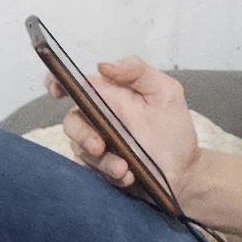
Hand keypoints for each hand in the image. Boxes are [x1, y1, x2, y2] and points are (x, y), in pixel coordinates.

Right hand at [65, 54, 202, 206]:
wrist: (184, 169)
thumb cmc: (173, 128)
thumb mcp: (165, 92)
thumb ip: (137, 71)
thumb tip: (103, 65)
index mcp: (108, 95)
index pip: (73, 83)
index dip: (57, 82)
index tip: (58, 91)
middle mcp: (97, 118)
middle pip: (71, 121)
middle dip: (81, 134)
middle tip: (99, 146)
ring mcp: (97, 144)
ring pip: (80, 149)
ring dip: (100, 160)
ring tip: (123, 167)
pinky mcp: (99, 169)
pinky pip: (91, 171)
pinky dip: (108, 174)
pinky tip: (127, 175)